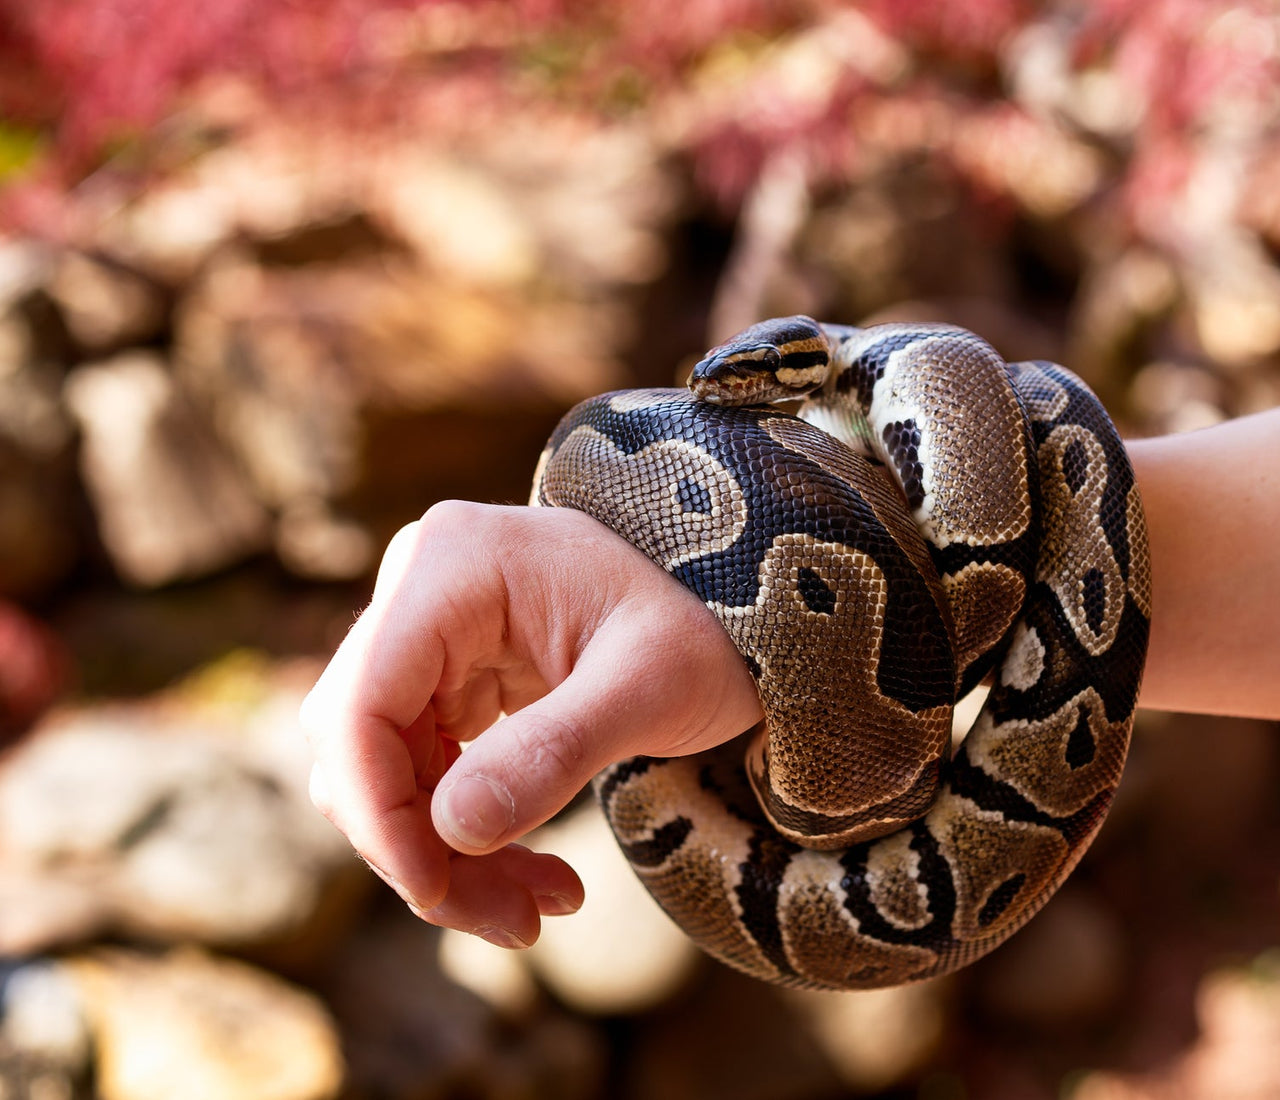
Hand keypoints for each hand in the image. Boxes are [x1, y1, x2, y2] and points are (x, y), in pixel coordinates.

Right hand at [300, 501, 763, 948]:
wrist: (728, 617)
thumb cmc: (703, 632)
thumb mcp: (651, 687)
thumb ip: (556, 750)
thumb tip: (453, 831)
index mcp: (454, 563)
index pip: (363, 701)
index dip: (379, 809)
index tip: (435, 890)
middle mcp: (420, 589)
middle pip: (363, 747)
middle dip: (422, 848)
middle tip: (516, 922)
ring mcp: (427, 635)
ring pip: (384, 775)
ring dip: (445, 855)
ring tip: (537, 907)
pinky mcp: (444, 678)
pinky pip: (420, 774)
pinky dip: (464, 836)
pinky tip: (534, 874)